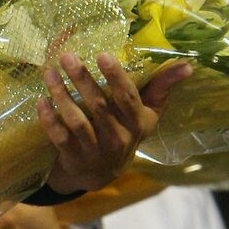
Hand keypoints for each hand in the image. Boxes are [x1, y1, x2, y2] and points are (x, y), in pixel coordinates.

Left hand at [37, 52, 193, 196]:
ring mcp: (95, 151)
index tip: (102, 54)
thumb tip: (188, 65)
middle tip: (67, 56)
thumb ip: (162, 87)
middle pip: (99, 107)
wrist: (100, 174)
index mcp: (137, 124)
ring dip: (62, 96)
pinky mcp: (74, 159)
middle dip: (82, 80)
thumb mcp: (147, 114)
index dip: (116, 77)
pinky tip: (41, 100)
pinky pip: (60, 138)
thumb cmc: (126, 132)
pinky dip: (49, 119)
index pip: (128, 98)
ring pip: (77, 121)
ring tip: (49, 73)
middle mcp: (118, 139)